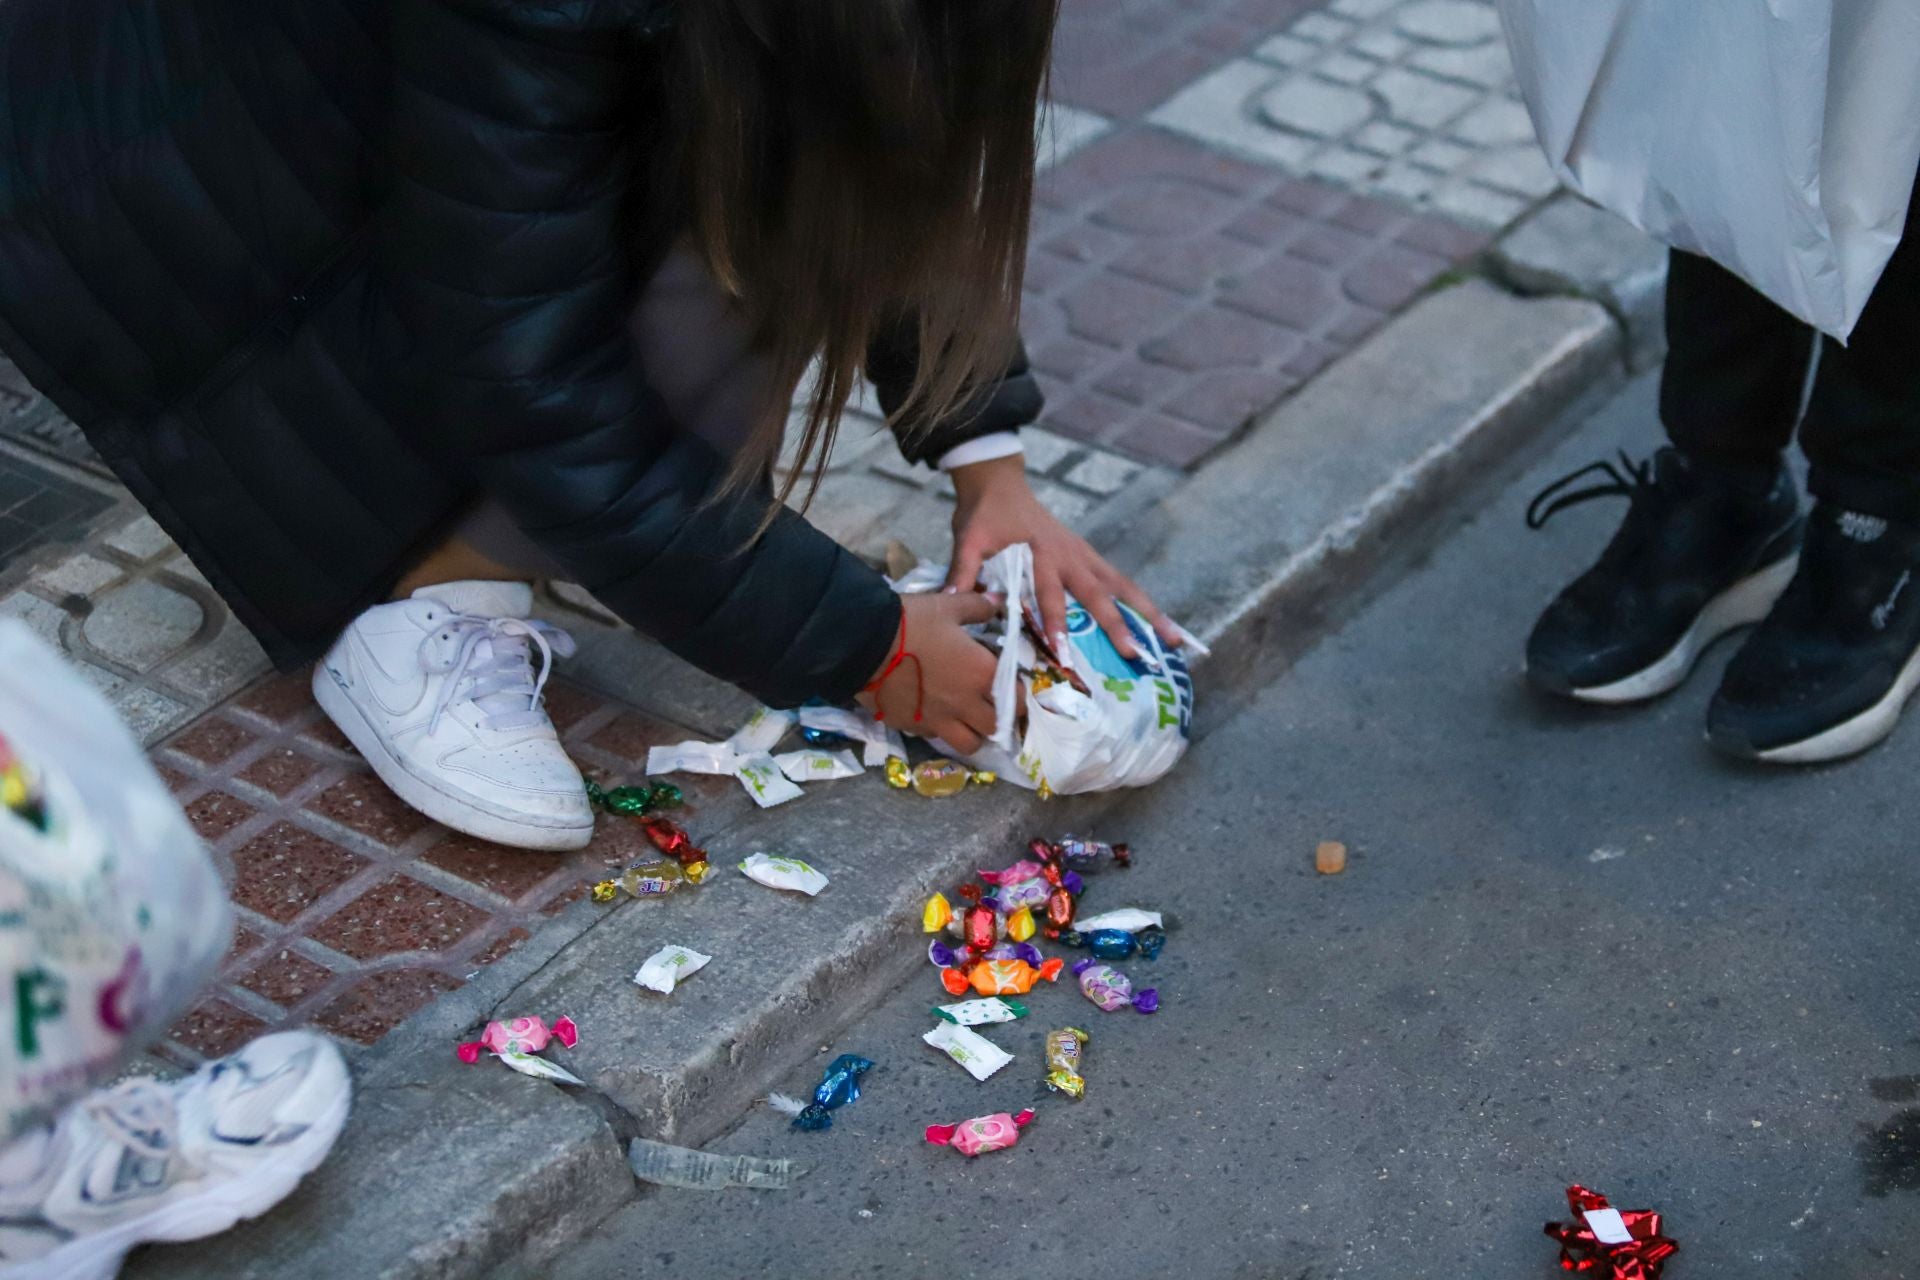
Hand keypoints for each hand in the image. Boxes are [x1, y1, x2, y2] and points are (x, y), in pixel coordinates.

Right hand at [854, 592, 1001, 753]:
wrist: (862, 644)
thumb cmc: (911, 623)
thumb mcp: (947, 606)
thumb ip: (977, 606)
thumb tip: (998, 600)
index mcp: (980, 675)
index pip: (1016, 699)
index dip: (1018, 696)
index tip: (1013, 686)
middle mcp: (964, 705)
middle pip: (996, 728)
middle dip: (999, 719)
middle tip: (992, 706)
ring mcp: (937, 721)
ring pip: (969, 744)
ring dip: (973, 734)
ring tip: (966, 720)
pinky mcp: (911, 727)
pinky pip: (934, 737)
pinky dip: (939, 729)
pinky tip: (932, 713)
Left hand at [946, 454, 1179, 660]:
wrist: (1000, 484)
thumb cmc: (984, 516)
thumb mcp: (968, 540)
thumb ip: (963, 572)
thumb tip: (952, 602)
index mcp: (1040, 552)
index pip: (1049, 593)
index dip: (1056, 622)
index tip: (1063, 651)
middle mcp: (1070, 556)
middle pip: (1098, 595)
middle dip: (1117, 626)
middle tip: (1135, 656)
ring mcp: (1085, 557)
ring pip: (1122, 588)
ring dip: (1148, 615)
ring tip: (1173, 643)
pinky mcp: (1091, 559)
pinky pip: (1121, 584)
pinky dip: (1142, 604)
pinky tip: (1162, 627)